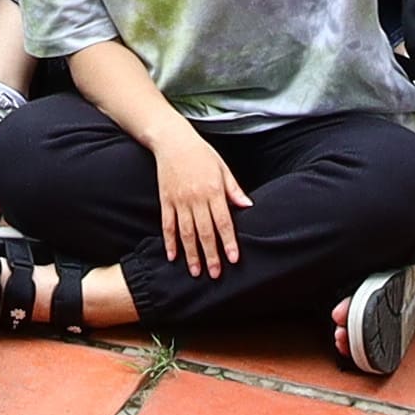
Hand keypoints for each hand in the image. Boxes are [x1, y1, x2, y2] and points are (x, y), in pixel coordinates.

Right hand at [149, 125, 247, 282]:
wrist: (173, 141)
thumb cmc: (201, 154)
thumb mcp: (222, 168)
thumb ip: (234, 189)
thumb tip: (248, 206)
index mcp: (213, 190)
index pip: (223, 221)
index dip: (228, 242)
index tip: (233, 259)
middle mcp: (196, 198)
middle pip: (204, 232)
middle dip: (210, 255)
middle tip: (215, 274)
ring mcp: (179, 200)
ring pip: (185, 232)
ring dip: (191, 254)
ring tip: (195, 272)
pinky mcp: (165, 200)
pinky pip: (167, 224)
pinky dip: (169, 242)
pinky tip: (172, 256)